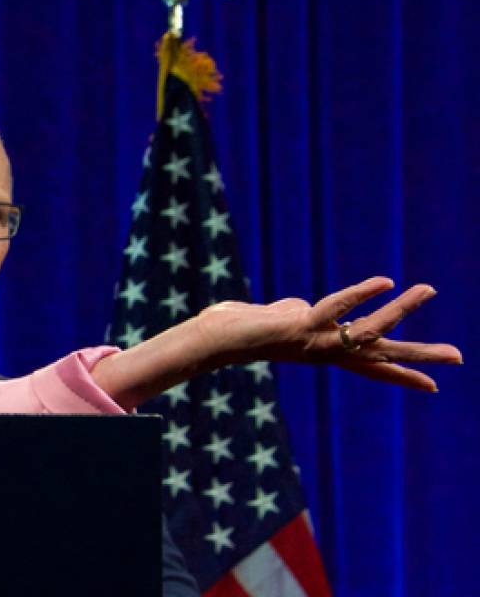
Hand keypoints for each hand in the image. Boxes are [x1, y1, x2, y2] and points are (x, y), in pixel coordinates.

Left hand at [190, 277, 459, 390]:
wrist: (212, 339)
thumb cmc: (241, 330)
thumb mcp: (280, 320)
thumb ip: (298, 315)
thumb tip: (304, 309)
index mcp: (324, 353)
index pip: (371, 367)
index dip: (401, 375)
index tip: (433, 385)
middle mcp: (325, 352)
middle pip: (381, 355)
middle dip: (420, 357)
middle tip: (458, 357)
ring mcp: (316, 341)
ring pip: (368, 329)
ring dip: (400, 308)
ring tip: (428, 289)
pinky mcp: (300, 325)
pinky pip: (336, 308)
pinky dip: (361, 293)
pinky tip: (386, 281)